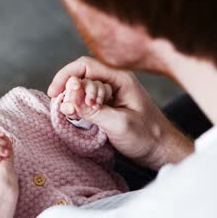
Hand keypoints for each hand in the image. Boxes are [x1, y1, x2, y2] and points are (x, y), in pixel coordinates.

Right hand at [49, 56, 193, 169]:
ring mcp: (110, 95)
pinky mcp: (106, 107)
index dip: (66, 77)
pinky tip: (76, 118)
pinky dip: (78, 109)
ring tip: (73, 116)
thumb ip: (92, 111)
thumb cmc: (146, 136)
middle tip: (68, 111)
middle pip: (81, 77)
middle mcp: (113, 83)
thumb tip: (67, 101)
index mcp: (119, 79)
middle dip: (70, 92)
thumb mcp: (118, 124)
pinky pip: (86, 101)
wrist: (162, 151)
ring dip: (74, 102)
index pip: (85, 66)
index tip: (54, 94)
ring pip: (82, 90)